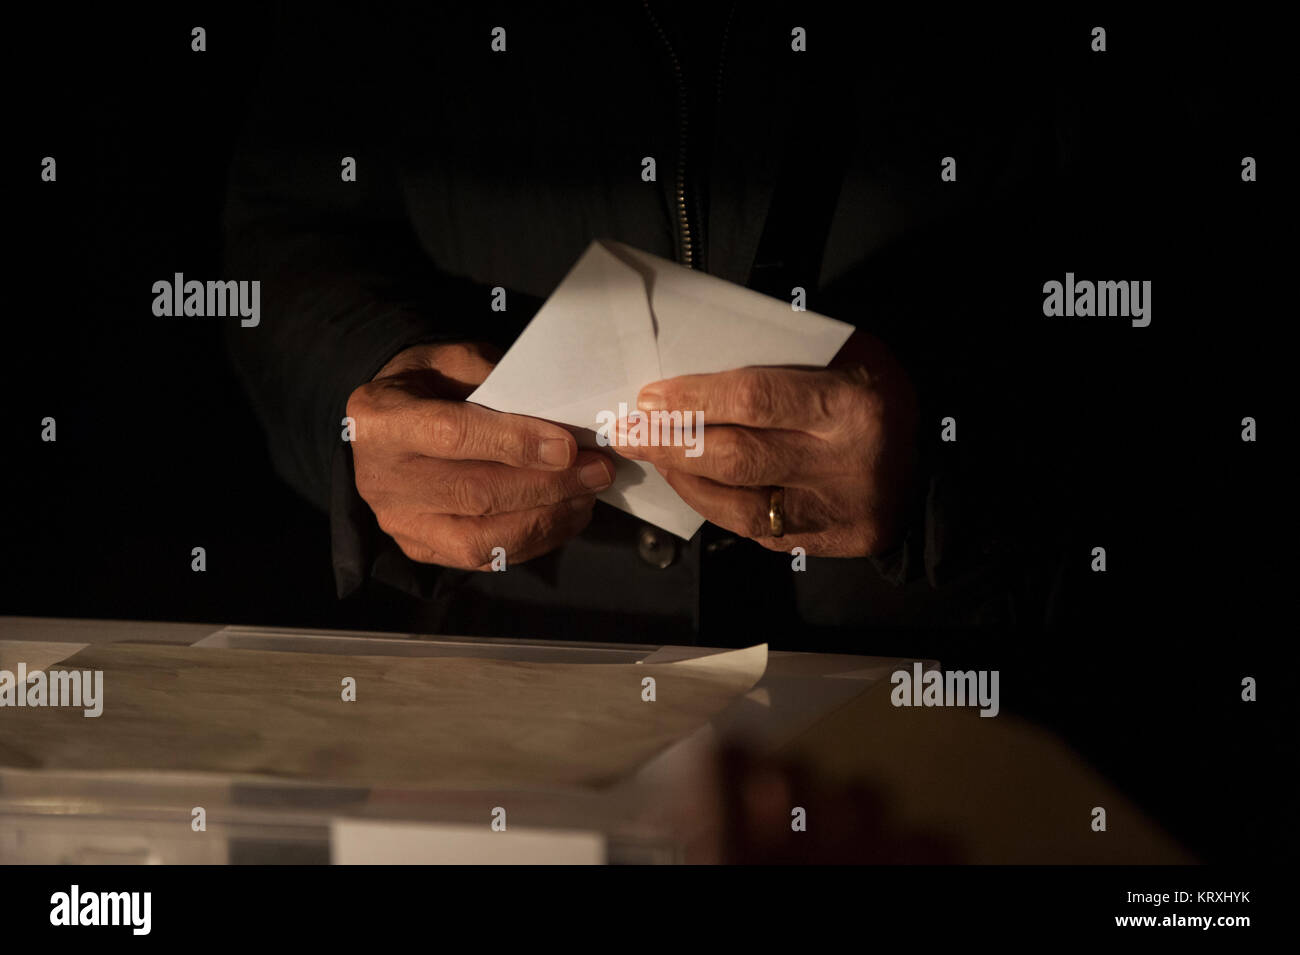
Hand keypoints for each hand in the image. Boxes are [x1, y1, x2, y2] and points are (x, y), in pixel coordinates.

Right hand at [346, 342, 614, 568]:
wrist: (384, 424)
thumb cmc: (426, 384)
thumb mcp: (451, 360)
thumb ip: (496, 381)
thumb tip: (556, 418)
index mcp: (382, 421)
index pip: (454, 435)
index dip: (515, 443)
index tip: (568, 447)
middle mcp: (383, 479)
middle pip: (475, 493)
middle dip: (547, 485)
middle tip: (597, 472)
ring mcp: (400, 522)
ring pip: (482, 539)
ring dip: (547, 519)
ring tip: (587, 496)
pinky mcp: (420, 549)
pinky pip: (484, 558)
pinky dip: (534, 540)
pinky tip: (566, 516)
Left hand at [611, 332, 916, 556]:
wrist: (931, 466)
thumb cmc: (878, 398)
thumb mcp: (849, 356)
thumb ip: (785, 355)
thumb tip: (700, 356)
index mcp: (850, 405)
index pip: (754, 401)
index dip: (694, 401)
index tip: (651, 398)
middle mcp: (842, 463)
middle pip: (737, 458)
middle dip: (671, 444)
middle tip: (630, 432)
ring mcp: (834, 511)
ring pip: (737, 505)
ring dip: (684, 479)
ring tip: (652, 455)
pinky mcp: (827, 543)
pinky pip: (754, 530)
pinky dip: (714, 506)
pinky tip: (691, 483)